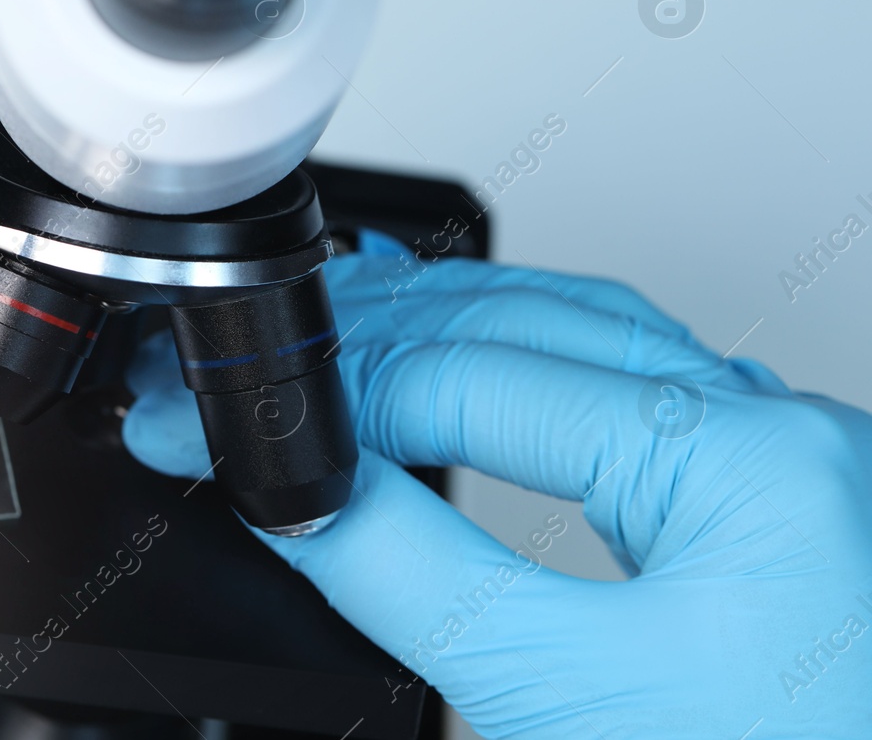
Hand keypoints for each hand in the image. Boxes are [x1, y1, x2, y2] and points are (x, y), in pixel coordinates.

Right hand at [123, 232, 871, 737]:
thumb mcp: (569, 704)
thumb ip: (416, 578)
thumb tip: (303, 496)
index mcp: (748, 463)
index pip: (482, 379)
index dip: (339, 399)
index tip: (242, 429)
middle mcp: (778, 435)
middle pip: (531, 322)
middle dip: (378, 338)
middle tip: (269, 368)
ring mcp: (780, 463)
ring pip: (582, 335)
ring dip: (446, 333)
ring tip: (342, 347)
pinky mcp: (762, 504)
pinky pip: (626, 390)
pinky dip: (520, 371)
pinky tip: (468, 374)